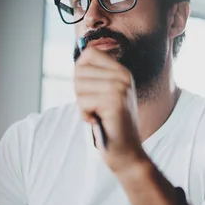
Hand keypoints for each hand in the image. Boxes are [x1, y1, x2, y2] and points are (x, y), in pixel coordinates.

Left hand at [74, 47, 145, 172]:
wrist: (127, 152)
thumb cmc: (111, 126)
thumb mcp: (104, 96)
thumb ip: (94, 78)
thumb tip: (77, 62)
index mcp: (121, 72)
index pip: (89, 53)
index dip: (80, 71)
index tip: (88, 90)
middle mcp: (123, 76)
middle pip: (80, 70)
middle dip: (80, 92)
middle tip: (95, 108)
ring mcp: (120, 87)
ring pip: (79, 87)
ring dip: (83, 105)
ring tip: (98, 115)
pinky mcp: (114, 101)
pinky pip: (83, 102)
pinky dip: (85, 115)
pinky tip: (97, 121)